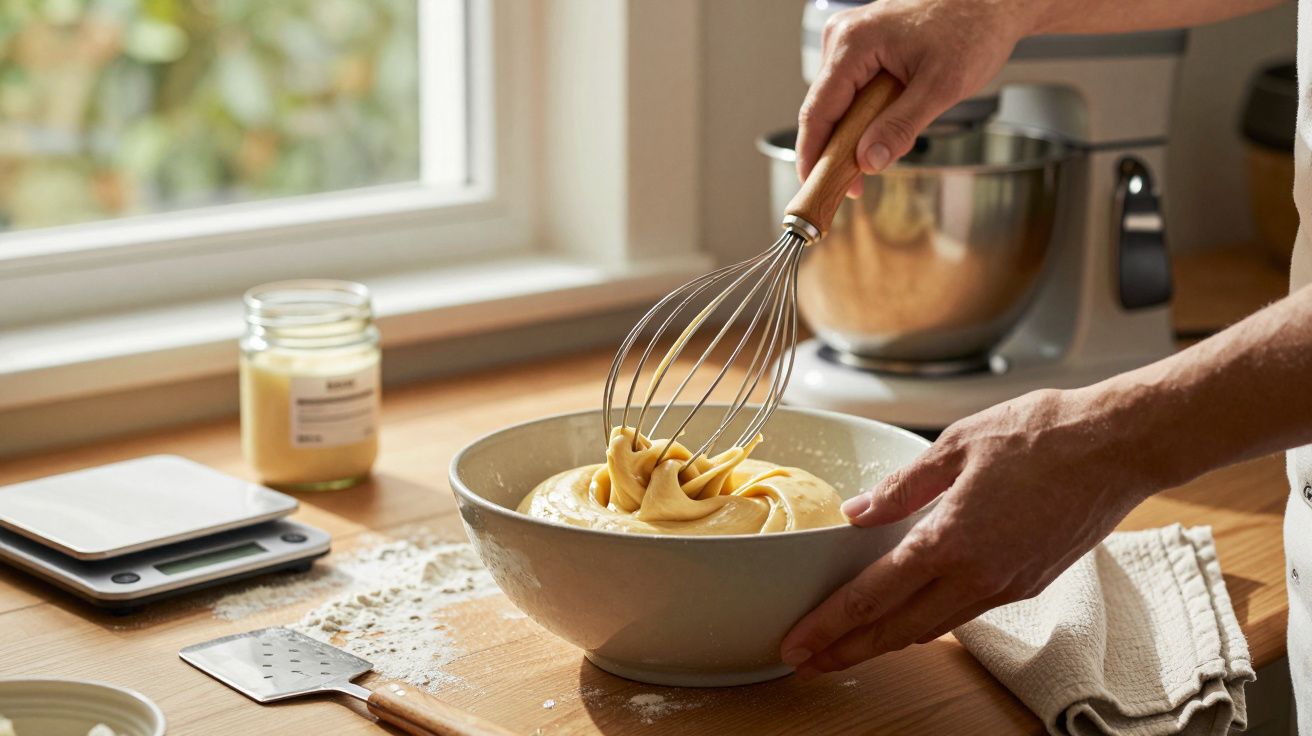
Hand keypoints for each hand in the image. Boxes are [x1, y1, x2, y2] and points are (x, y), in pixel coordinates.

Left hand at [780, 387, 1164, 676]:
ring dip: (887, 640)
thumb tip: (858, 514)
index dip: (829, 626)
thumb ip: (902, 487)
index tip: (796, 643)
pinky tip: (909, 611)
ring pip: (933, 627)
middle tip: (807, 662)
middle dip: (848, 650)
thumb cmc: (1043, 434)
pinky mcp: (1030, 583)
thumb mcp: (956, 445)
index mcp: (952, 541)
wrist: (1121, 446)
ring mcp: (1008, 586)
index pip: (873, 597)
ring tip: (849, 644)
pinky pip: (966, 612)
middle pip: (897, 630)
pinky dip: (928, 619)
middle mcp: (979, 577)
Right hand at [797, 0, 1034, 196]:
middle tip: (857, 187)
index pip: (818, 110)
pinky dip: (866, 116)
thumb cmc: (972, 30)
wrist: (992, 4)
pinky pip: (852, 91)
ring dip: (856, 134)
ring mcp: (851, 41)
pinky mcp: (862, 48)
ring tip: (887, 148)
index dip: (813, 154)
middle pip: (824, 109)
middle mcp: (844, 37)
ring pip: (838, 103)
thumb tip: (868, 161)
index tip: (814, 187)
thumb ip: (901, 126)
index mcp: (854, 42)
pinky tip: (887, 126)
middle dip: (839, 150)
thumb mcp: (941, 87)